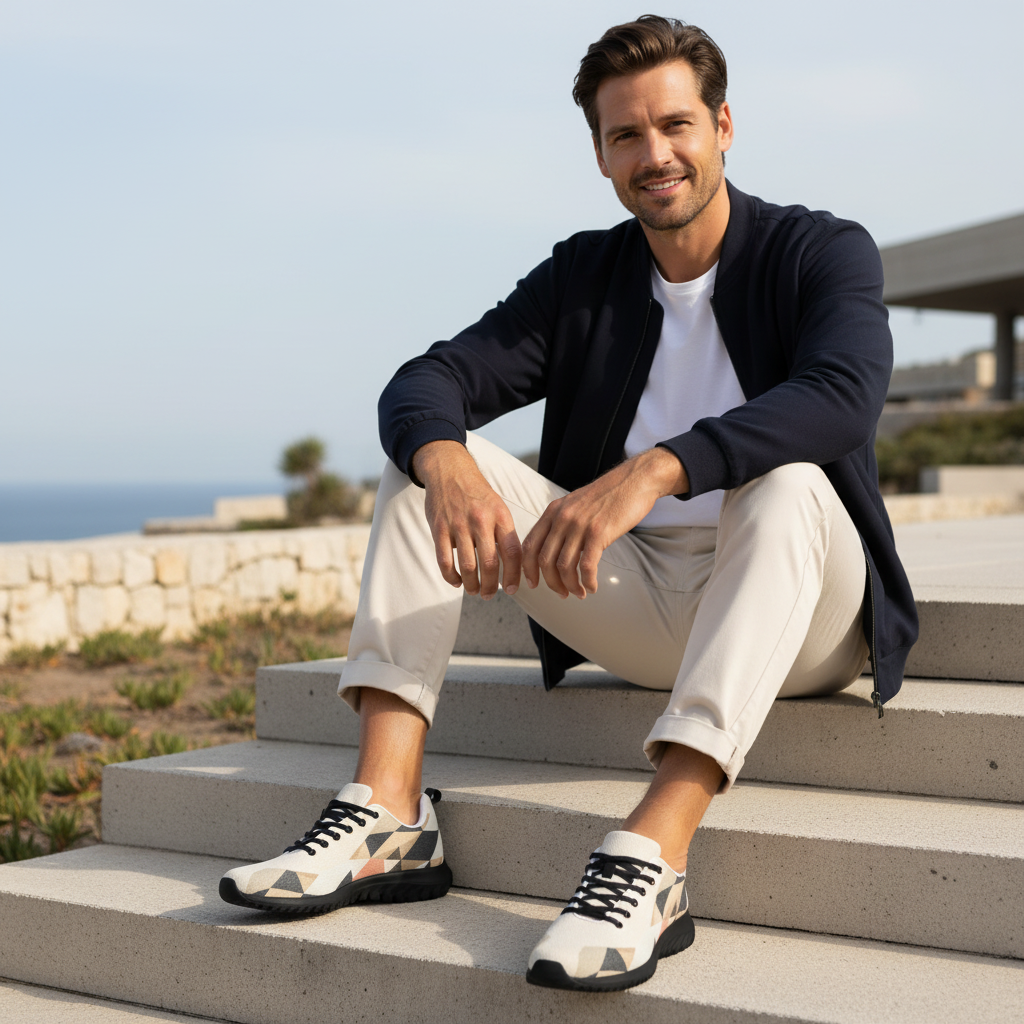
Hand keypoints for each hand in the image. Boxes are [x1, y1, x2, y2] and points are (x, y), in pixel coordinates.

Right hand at [413, 441, 521, 598]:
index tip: (511, 589)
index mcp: (500, 516)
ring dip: (471, 585)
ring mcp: (458, 524)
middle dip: (490, 586)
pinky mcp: (439, 528)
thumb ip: (504, 534)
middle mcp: (481, 520)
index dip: (513, 575)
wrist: (449, 470)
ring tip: (474, 591)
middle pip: (489, 564)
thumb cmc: (477, 494)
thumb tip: (513, 567)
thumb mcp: (498, 507)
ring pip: (467, 566)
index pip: (512, 552)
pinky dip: (451, 576)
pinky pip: (445, 560)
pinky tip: (456, 582)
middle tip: (489, 595)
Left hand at [521, 448, 686, 598]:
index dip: (528, 568)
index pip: (530, 544)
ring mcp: (579, 525)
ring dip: (570, 585)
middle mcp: (562, 517)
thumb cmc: (609, 495)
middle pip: (544, 560)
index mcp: (553, 511)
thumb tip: (555, 548)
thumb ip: (562, 522)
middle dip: (550, 582)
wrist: (635, 480)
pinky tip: (593, 587)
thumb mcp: (576, 503)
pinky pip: (587, 566)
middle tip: (561, 593)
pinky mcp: (599, 532)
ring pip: (564, 566)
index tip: (534, 584)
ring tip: (580, 593)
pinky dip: (588, 582)